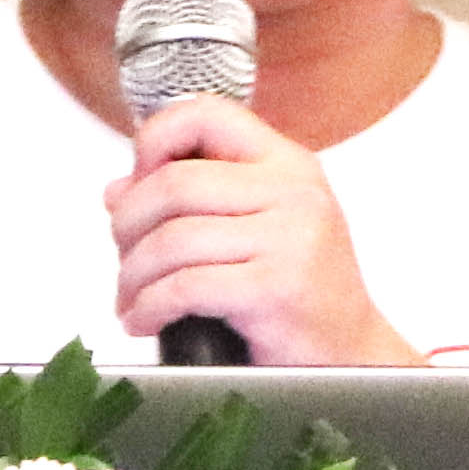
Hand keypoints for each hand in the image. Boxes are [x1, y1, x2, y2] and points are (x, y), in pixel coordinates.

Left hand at [103, 94, 419, 364]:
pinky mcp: (276, 288)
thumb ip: (193, 201)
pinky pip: (185, 287)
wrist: (351, 355)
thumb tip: (117, 192)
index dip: (156, 139)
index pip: (207, 114)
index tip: (138, 180)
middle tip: (124, 256)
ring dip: (133, 274)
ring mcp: (289, 238)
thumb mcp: (255, 229)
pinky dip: (149, 306)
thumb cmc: (299, 294)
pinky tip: (143, 320)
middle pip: (174, 183)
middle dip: (129, 224)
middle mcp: (293, 191)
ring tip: (131, 299)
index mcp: (287, 164)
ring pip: (172, 239)